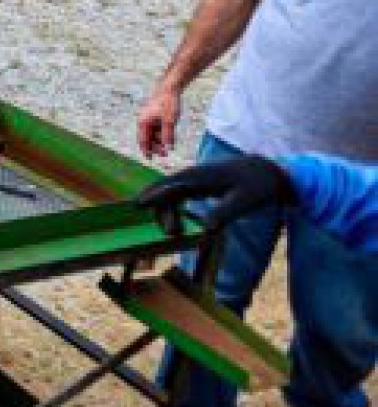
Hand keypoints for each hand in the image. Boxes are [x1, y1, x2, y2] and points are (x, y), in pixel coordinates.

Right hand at [135, 155, 292, 234]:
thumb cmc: (259, 184)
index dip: (155, 194)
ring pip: (170, 193)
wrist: (269, 171)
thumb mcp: (245, 200)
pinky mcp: (199, 184)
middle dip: (162, 211)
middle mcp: (194, 175)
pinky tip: (175, 220)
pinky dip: (171, 206)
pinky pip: (177, 194)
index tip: (137, 204)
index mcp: (202, 176)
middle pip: (166, 190)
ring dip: (167, 211)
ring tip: (176, 232)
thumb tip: (205, 231)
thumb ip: (224, 213)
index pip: (172, 185)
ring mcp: (195, 178)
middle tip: (173, 235)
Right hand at [137, 86, 181, 159]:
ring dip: (158, 142)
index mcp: (143, 122)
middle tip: (164, 155)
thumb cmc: (168, 103)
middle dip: (154, 147)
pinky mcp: (155, 116)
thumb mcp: (170, 121)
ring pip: (152, 134)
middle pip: (147, 138)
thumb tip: (168, 149)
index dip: (146, 150)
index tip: (150, 159)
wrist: (170, 88)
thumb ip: (168, 136)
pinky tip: (168, 139)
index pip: (143, 140)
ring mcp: (149, 118)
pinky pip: (156, 129)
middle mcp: (144, 121)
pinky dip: (161, 135)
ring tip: (167, 149)